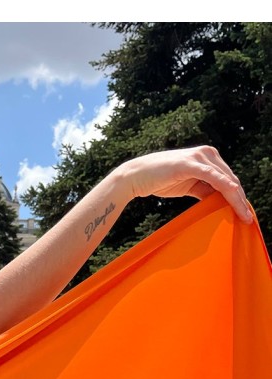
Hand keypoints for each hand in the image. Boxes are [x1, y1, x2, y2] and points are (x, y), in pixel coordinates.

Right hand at [116, 145, 252, 222]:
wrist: (137, 176)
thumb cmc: (160, 180)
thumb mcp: (188, 186)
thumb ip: (205, 190)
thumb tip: (220, 202)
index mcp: (208, 158)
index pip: (228, 179)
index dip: (238, 196)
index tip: (244, 213)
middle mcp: (207, 153)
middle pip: (231, 179)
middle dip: (240, 199)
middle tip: (248, 218)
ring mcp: (199, 157)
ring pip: (225, 179)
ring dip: (236, 197)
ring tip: (243, 214)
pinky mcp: (190, 164)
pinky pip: (212, 176)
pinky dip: (224, 185)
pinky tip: (233, 193)